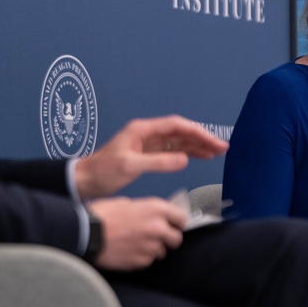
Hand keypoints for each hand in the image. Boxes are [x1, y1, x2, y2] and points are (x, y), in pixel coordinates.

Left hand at [75, 115, 227, 198]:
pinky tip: (198, 157)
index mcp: (141, 130)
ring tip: (216, 152)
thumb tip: (183, 159)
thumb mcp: (130, 166)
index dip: (196, 132)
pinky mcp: (147, 155)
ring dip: (197, 145)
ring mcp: (147, 144)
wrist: (85, 180)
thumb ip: (158, 162)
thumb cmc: (102, 171)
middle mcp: (146, 134)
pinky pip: (172, 151)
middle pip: (180, 132)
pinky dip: (187, 153)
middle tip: (222, 147)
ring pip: (178, 141)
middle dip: (201, 138)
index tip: (212, 141)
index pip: (175, 126)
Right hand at [87, 197, 187, 270]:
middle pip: (177, 239)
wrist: (87, 233)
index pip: (182, 218)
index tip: (173, 225)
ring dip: (153, 249)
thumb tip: (156, 216)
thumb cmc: (103, 214)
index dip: (176, 222)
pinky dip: (141, 257)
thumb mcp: (128, 202)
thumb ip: (147, 210)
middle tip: (156, 237)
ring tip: (136, 243)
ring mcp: (151, 247)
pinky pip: (148, 261)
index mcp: (156, 209)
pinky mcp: (142, 261)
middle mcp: (158, 227)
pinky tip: (128, 250)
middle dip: (168, 238)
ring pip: (162, 252)